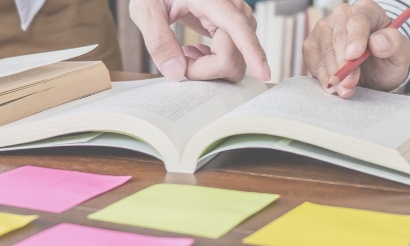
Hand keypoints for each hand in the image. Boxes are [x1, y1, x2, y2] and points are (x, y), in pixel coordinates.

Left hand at [130, 0, 268, 81]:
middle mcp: (230, 5)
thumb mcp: (145, 10)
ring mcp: (234, 15)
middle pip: (236, 52)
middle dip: (208, 69)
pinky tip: (194, 52)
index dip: (252, 52)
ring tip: (185, 53)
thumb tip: (177, 73)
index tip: (263, 73)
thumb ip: (158, 41)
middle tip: (179, 61)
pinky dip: (214, 62)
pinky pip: (233, 53)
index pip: (238, 27)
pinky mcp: (232, 25)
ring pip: (237, 56)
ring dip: (211, 66)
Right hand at [304, 0, 409, 97]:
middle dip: (343, 65)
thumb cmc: (387, 57)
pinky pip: (312, 60)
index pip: (359, 20)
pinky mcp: (312, 44)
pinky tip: (332, 86)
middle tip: (349, 85)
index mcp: (367, 10)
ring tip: (344, 90)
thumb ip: (395, 43)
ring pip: (324, 51)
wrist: (375, 69)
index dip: (356, 39)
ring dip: (333, 74)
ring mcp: (324, 28)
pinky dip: (321, 76)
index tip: (354, 57)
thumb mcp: (401, 53)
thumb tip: (378, 41)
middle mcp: (342, 14)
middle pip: (338, 38)